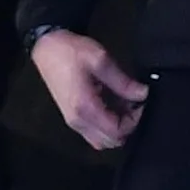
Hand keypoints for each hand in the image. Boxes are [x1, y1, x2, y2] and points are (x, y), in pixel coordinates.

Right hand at [32, 28, 148, 148]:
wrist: (46, 48)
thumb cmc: (70, 52)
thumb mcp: (101, 60)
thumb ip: (123, 81)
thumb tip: (143, 94)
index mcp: (85, 107)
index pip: (117, 131)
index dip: (135, 121)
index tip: (141, 103)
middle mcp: (77, 120)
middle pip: (110, 141)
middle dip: (127, 126)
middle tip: (134, 105)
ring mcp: (73, 120)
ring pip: (101, 141)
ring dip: (117, 128)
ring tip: (123, 106)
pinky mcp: (71, 117)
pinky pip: (93, 133)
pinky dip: (106, 126)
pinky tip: (111, 106)